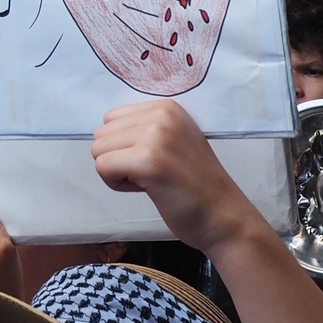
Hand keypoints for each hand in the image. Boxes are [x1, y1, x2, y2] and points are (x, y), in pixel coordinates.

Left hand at [90, 99, 252, 251]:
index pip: (112, 119)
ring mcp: (155, 136)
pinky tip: (146, 189)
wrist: (223, 215)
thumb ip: (146, 130)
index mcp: (167, 107)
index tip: (152, 161)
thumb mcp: (175, 141)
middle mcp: (161, 114)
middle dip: (117, 158)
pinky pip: (103, 167)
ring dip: (116, 172)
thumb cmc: (195, 185)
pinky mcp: (148, 161)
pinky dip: (116, 184)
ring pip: (98, 150)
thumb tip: (105, 132)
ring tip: (149, 181)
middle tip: (150, 174)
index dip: (124, 145)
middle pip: (102, 134)